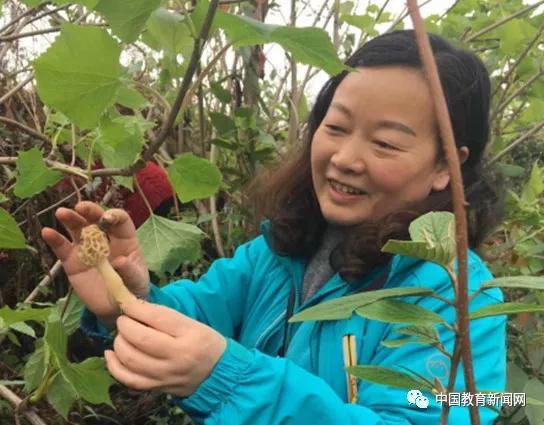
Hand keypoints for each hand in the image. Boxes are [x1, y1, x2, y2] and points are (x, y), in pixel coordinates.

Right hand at [41, 201, 149, 323]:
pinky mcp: (73, 262)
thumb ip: (129, 271)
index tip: (107, 218)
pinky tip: (47, 232)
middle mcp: (105, 240)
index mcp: (125, 240)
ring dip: (70, 219)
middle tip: (81, 207)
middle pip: (97, 220)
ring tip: (62, 213)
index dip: (114, 215)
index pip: (120, 220)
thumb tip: (120, 261)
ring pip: (78, 230)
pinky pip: (62, 248)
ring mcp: (87, 249)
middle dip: (90, 211)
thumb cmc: (132, 289)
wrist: (115, 308)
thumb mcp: (136, 281)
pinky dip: (55, 240)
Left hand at [105, 300, 226, 396]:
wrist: (217, 374)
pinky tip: (110, 354)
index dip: (136, 308)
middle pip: (140, 339)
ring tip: (122, 335)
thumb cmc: (205, 343)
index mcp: (190, 334)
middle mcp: (177, 356)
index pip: (157, 318)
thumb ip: (165, 317)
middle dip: (125, 325)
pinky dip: (114, 366)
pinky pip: (128, 379)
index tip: (126, 303)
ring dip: (119, 343)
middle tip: (124, 320)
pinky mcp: (157, 387)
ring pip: (130, 359)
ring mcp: (165, 374)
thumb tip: (134, 306)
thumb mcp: (192, 324)